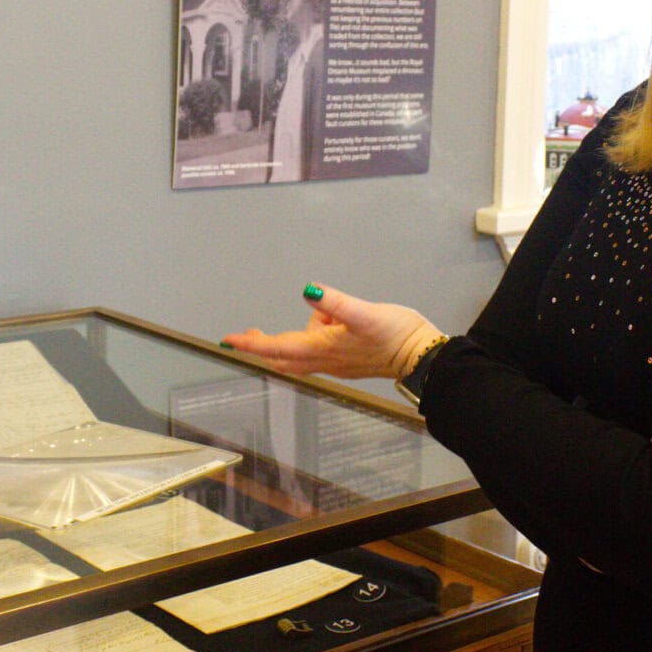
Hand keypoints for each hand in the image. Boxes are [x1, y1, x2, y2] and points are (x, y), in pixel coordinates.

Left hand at [222, 284, 443, 380]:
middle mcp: (324, 360)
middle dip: (261, 346)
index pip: (278, 348)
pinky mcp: (346, 357)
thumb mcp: (365, 313)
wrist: (422, 357)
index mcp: (323, 349)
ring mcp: (335, 361)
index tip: (230, 340)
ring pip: (299, 352)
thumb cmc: (397, 336)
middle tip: (243, 334)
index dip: (252, 344)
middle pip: (282, 357)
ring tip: (319, 314)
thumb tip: (309, 290)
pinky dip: (312, 337)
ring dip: (291, 338)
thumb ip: (335, 303)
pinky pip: (317, 349)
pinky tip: (331, 323)